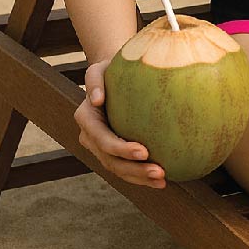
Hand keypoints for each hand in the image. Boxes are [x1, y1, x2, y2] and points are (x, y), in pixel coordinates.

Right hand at [74, 60, 166, 189]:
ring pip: (119, 169)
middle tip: (159, 172)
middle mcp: (90, 137)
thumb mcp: (99, 68)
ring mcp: (101, 147)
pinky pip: (126, 167)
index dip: (121, 149)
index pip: (103, 139)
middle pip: (111, 161)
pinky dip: (141, 176)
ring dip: (140, 178)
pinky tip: (162, 180)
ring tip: (162, 179)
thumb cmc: (109, 68)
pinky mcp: (114, 151)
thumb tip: (97, 100)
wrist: (112, 76)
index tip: (144, 151)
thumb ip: (95, 80)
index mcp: (85, 118)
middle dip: (135, 170)